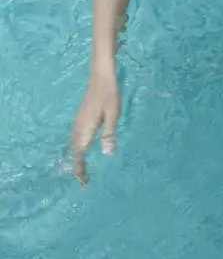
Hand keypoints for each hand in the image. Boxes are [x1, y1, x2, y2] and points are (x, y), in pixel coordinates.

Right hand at [71, 67, 119, 184]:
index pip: (79, 155)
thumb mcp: (113, 114)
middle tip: (83, 180)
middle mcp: (77, 127)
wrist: (100, 76)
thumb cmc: (109, 94)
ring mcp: (77, 121)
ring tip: (83, 169)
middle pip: (73, 152)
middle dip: (77, 167)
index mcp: (85, 129)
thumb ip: (109, 134)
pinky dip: (76, 148)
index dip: (80, 169)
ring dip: (76, 157)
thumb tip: (107, 154)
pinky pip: (74, 137)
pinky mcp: (80, 117)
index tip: (83, 182)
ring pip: (72, 145)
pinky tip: (83, 149)